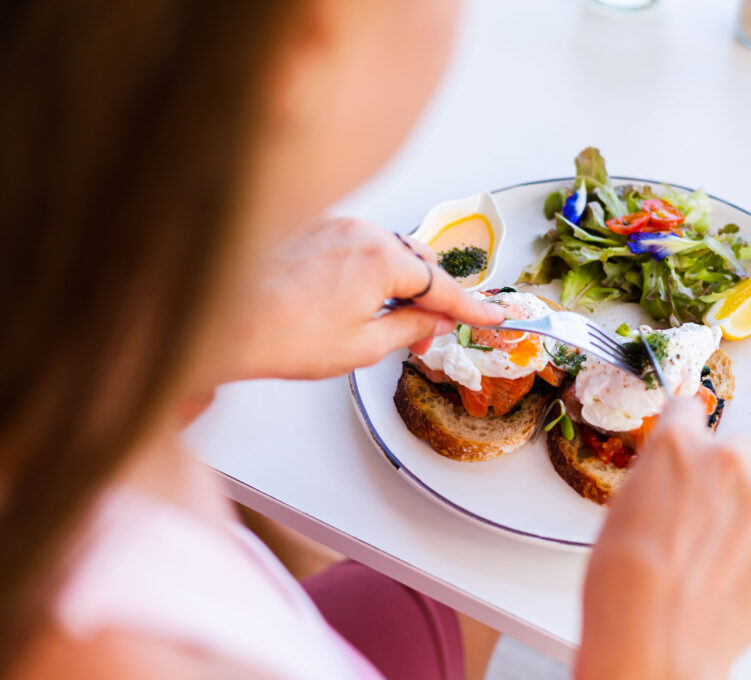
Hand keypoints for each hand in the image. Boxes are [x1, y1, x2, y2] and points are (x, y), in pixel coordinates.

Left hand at [228, 216, 504, 379]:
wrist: (217, 322)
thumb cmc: (281, 336)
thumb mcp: (362, 346)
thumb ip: (409, 328)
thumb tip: (434, 321)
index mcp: (382, 259)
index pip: (442, 286)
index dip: (472, 307)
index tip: (495, 316)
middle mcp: (361, 231)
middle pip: (417, 260)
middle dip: (430, 295)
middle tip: (428, 334)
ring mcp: (332, 223)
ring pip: (386, 249)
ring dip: (397, 280)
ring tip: (386, 319)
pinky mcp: (309, 226)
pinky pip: (357, 243)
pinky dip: (368, 267)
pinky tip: (352, 297)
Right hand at [576, 399, 750, 679]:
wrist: (655, 638)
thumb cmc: (624, 585)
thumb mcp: (623, 509)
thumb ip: (658, 479)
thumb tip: (673, 482)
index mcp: (674, 444)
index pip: (690, 409)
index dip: (687, 433)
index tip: (691, 446)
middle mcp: (725, 457)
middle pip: (737, 450)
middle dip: (724, 478)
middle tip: (703, 519)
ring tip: (722, 552)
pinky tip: (740, 571)